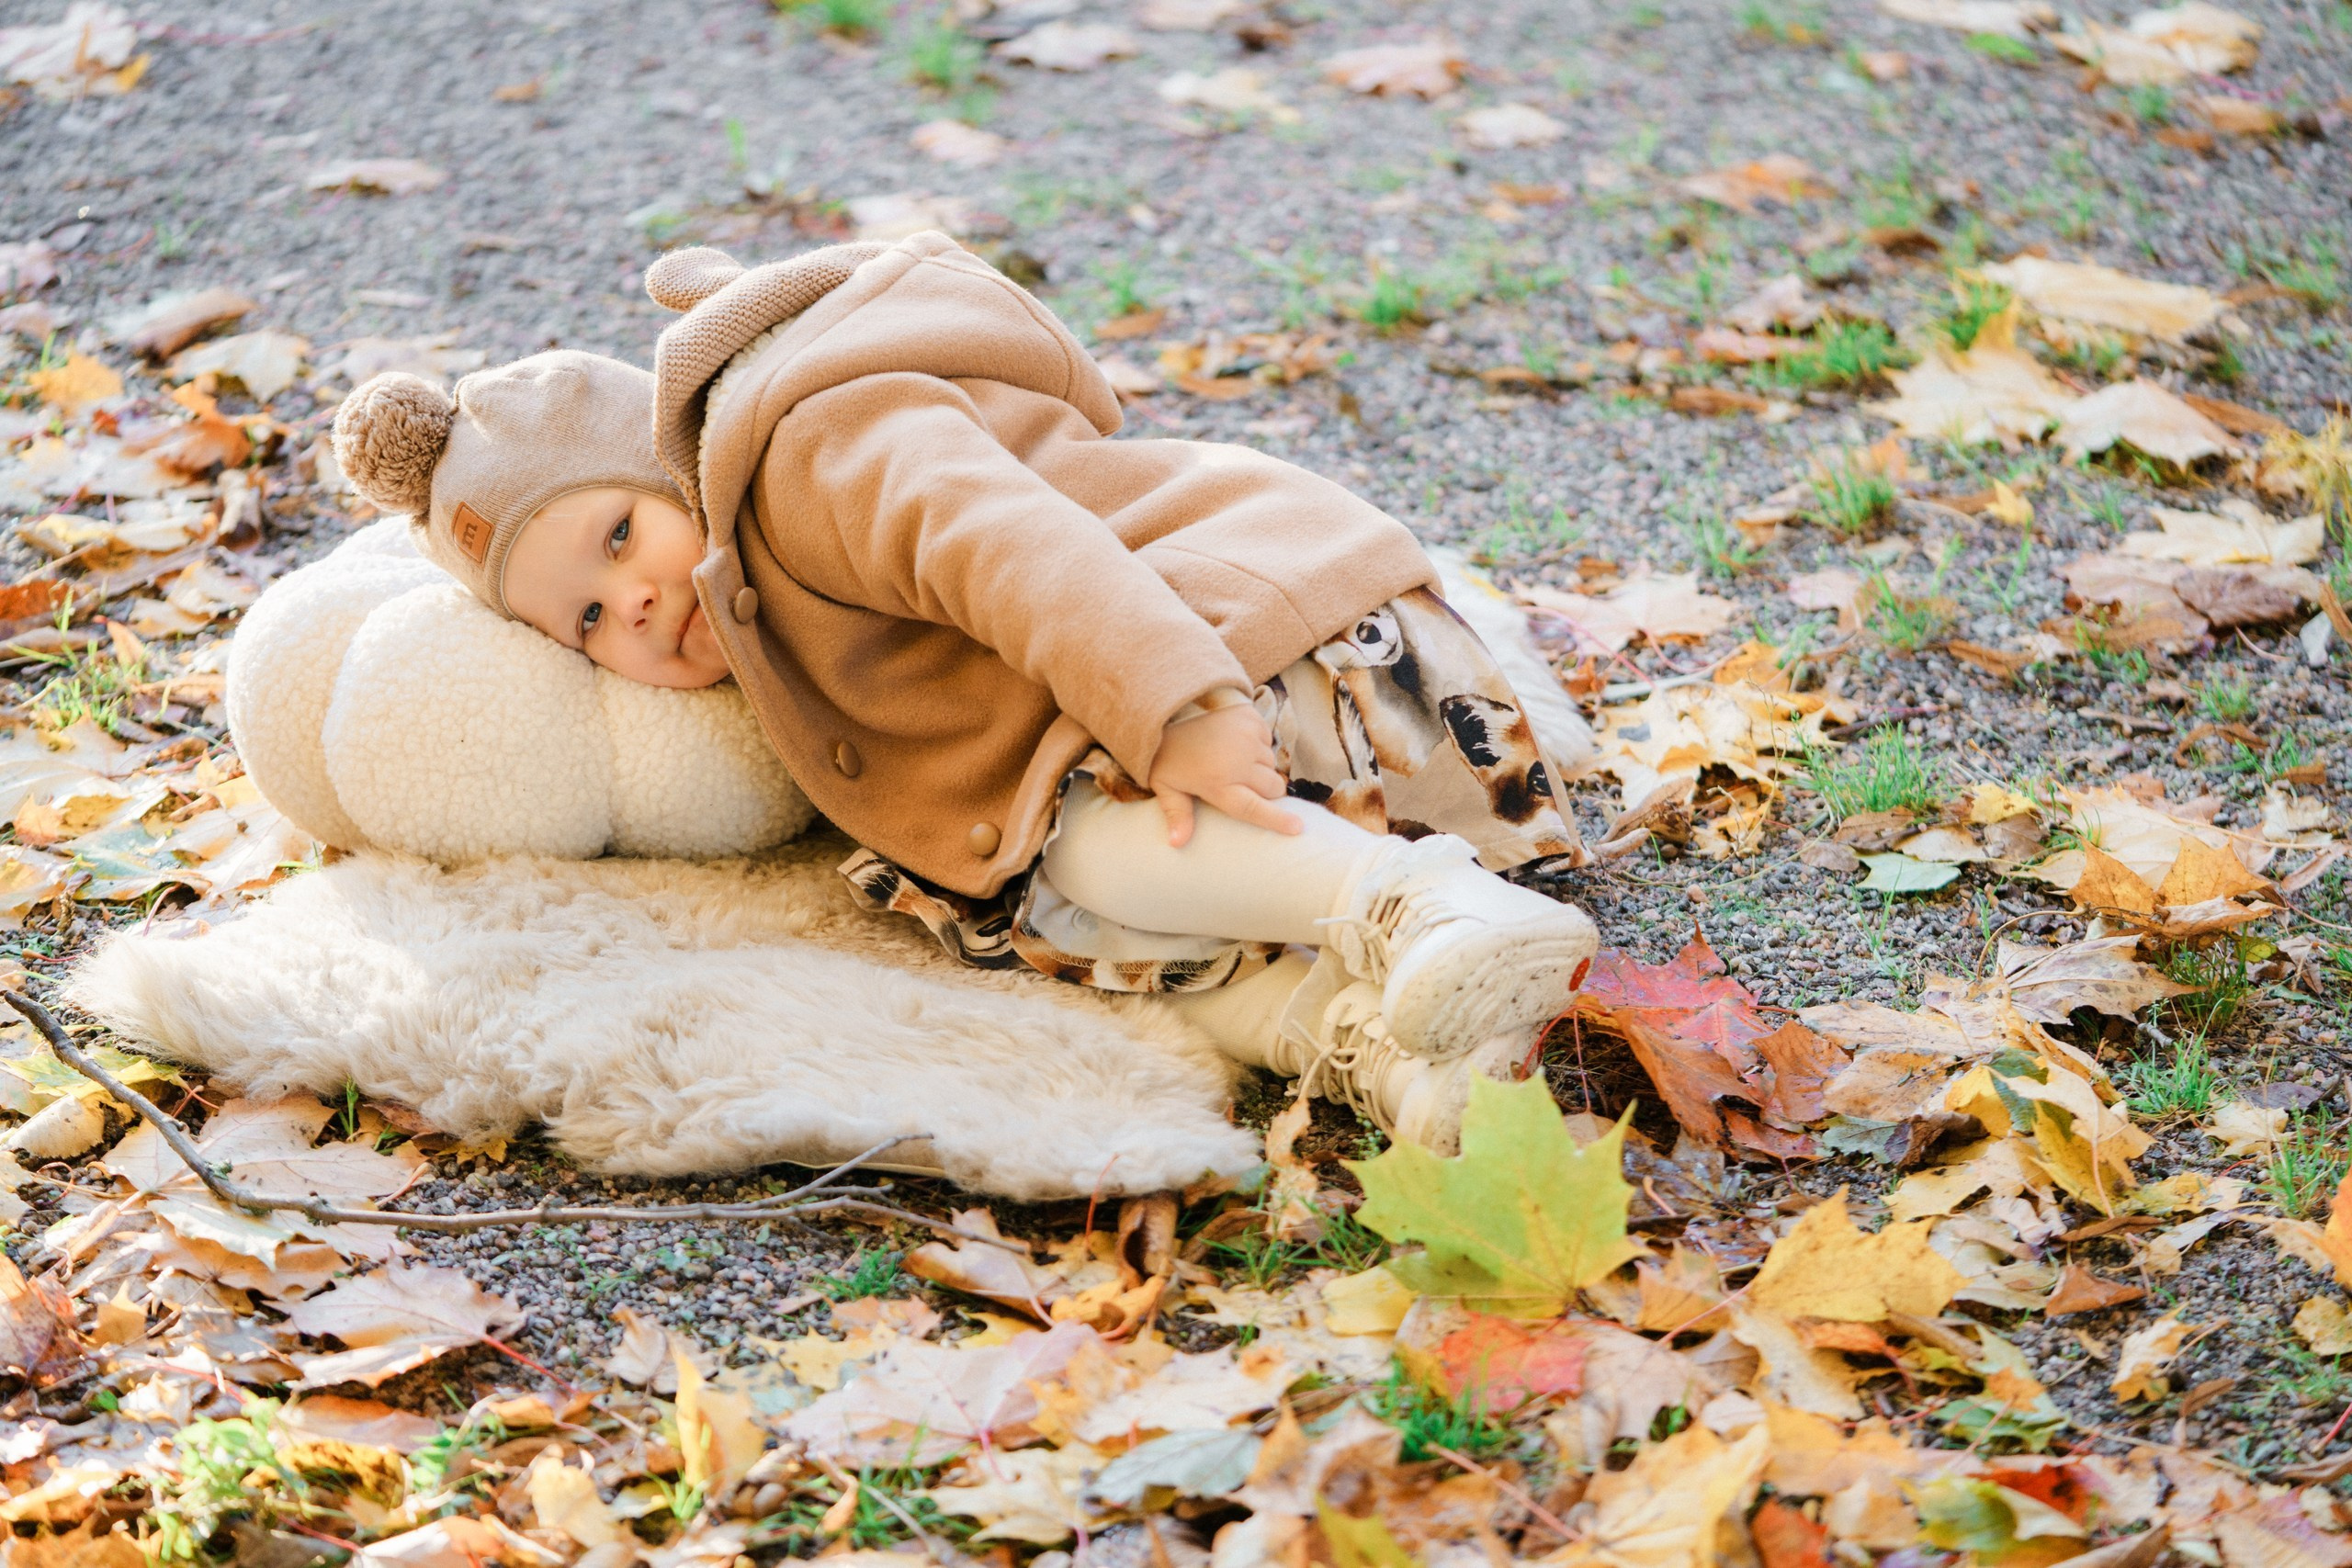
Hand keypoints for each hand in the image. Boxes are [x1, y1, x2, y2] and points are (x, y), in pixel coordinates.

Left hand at [1146, 700, 1300, 846]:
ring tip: (1233, 758)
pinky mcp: (1254, 720)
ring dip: (1260, 766)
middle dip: (1267, 791)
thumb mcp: (1165, 784)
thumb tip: (1177, 844)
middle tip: (1243, 784)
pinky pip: (1268, 740)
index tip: (1298, 827)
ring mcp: (1249, 740)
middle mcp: (1238, 764)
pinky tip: (1235, 740)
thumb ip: (1176, 813)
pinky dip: (1257, 744)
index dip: (1277, 820)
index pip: (1253, 808)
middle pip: (1273, 787)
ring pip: (1272, 764)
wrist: (1171, 704)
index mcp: (1218, 784)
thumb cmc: (1167, 750)